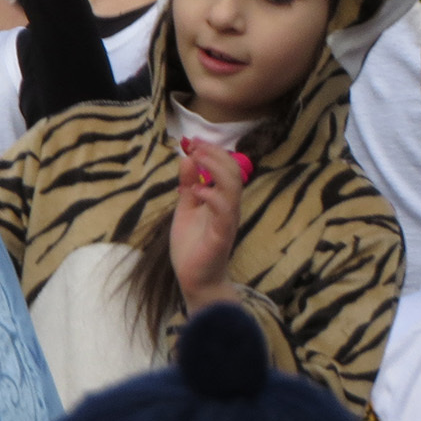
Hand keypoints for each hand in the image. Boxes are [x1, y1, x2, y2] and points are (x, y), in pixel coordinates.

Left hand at [170, 137, 245, 313]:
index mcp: (222, 200)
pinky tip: (195, 192)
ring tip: (197, 159)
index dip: (213, 151)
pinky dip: (212, 197)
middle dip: (215, 154)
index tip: (193, 141)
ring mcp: (227, 222)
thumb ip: (189, 185)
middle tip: (195, 146)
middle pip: (234, 173)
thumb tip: (188, 158)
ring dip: (215, 169)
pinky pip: (224, 212)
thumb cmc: (192, 245)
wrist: (195, 280)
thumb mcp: (186, 208)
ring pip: (234, 188)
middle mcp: (229, 208)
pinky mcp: (222, 236)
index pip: (227, 168)